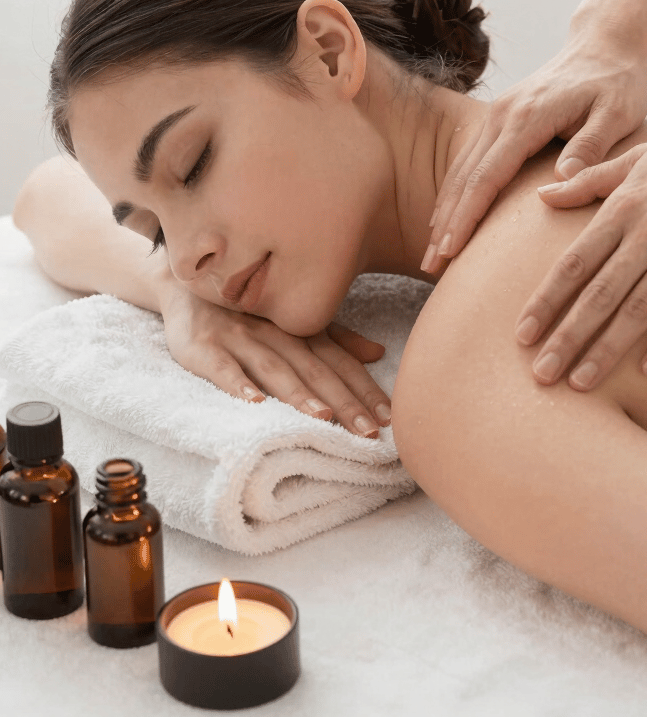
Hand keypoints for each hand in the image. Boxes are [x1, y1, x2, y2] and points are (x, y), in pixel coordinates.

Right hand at [158, 282, 390, 437]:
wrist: (187, 284)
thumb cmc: (248, 310)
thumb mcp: (293, 321)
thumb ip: (335, 339)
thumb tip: (378, 353)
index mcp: (300, 329)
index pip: (339, 361)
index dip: (364, 388)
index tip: (389, 417)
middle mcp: (275, 332)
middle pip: (314, 369)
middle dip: (342, 400)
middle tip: (367, 431)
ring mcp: (239, 338)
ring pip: (273, 368)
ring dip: (298, 393)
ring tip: (322, 418)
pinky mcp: (204, 348)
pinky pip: (222, 367)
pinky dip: (237, 384)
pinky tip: (254, 402)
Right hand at [422, 31, 646, 273]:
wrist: (605, 43)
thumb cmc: (617, 81)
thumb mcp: (617, 112)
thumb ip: (589, 147)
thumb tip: (562, 181)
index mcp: (526, 118)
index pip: (487, 176)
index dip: (467, 216)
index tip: (451, 250)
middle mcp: (502, 115)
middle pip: (464, 178)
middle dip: (445, 224)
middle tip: (431, 265)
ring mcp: (496, 115)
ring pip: (459, 170)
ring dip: (443, 212)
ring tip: (432, 252)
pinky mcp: (499, 119)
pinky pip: (468, 161)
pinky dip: (454, 193)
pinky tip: (445, 218)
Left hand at [516, 110, 646, 389]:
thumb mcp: (636, 160)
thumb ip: (587, 182)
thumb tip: (541, 194)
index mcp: (623, 208)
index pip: (573, 263)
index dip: (545, 301)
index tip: (522, 334)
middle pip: (599, 293)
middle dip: (567, 337)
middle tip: (541, 375)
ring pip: (639, 308)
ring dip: (607, 348)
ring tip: (581, 382)